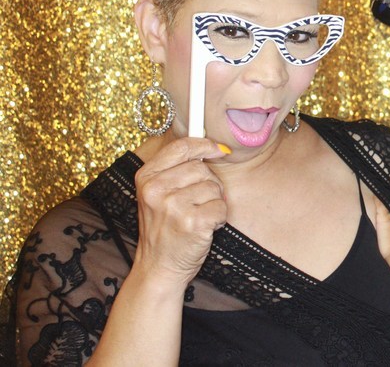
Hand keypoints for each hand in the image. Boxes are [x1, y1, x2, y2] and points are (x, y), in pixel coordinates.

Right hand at [132, 138, 228, 286]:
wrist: (158, 267)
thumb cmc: (164, 228)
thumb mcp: (158, 194)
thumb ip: (177, 169)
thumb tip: (215, 146)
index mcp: (146, 177)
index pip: (181, 146)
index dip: (204, 144)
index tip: (218, 149)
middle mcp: (156, 189)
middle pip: (202, 168)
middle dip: (208, 184)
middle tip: (196, 203)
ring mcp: (173, 206)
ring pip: (214, 187)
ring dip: (213, 203)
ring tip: (197, 217)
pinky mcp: (192, 222)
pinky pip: (221, 207)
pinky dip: (219, 218)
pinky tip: (204, 228)